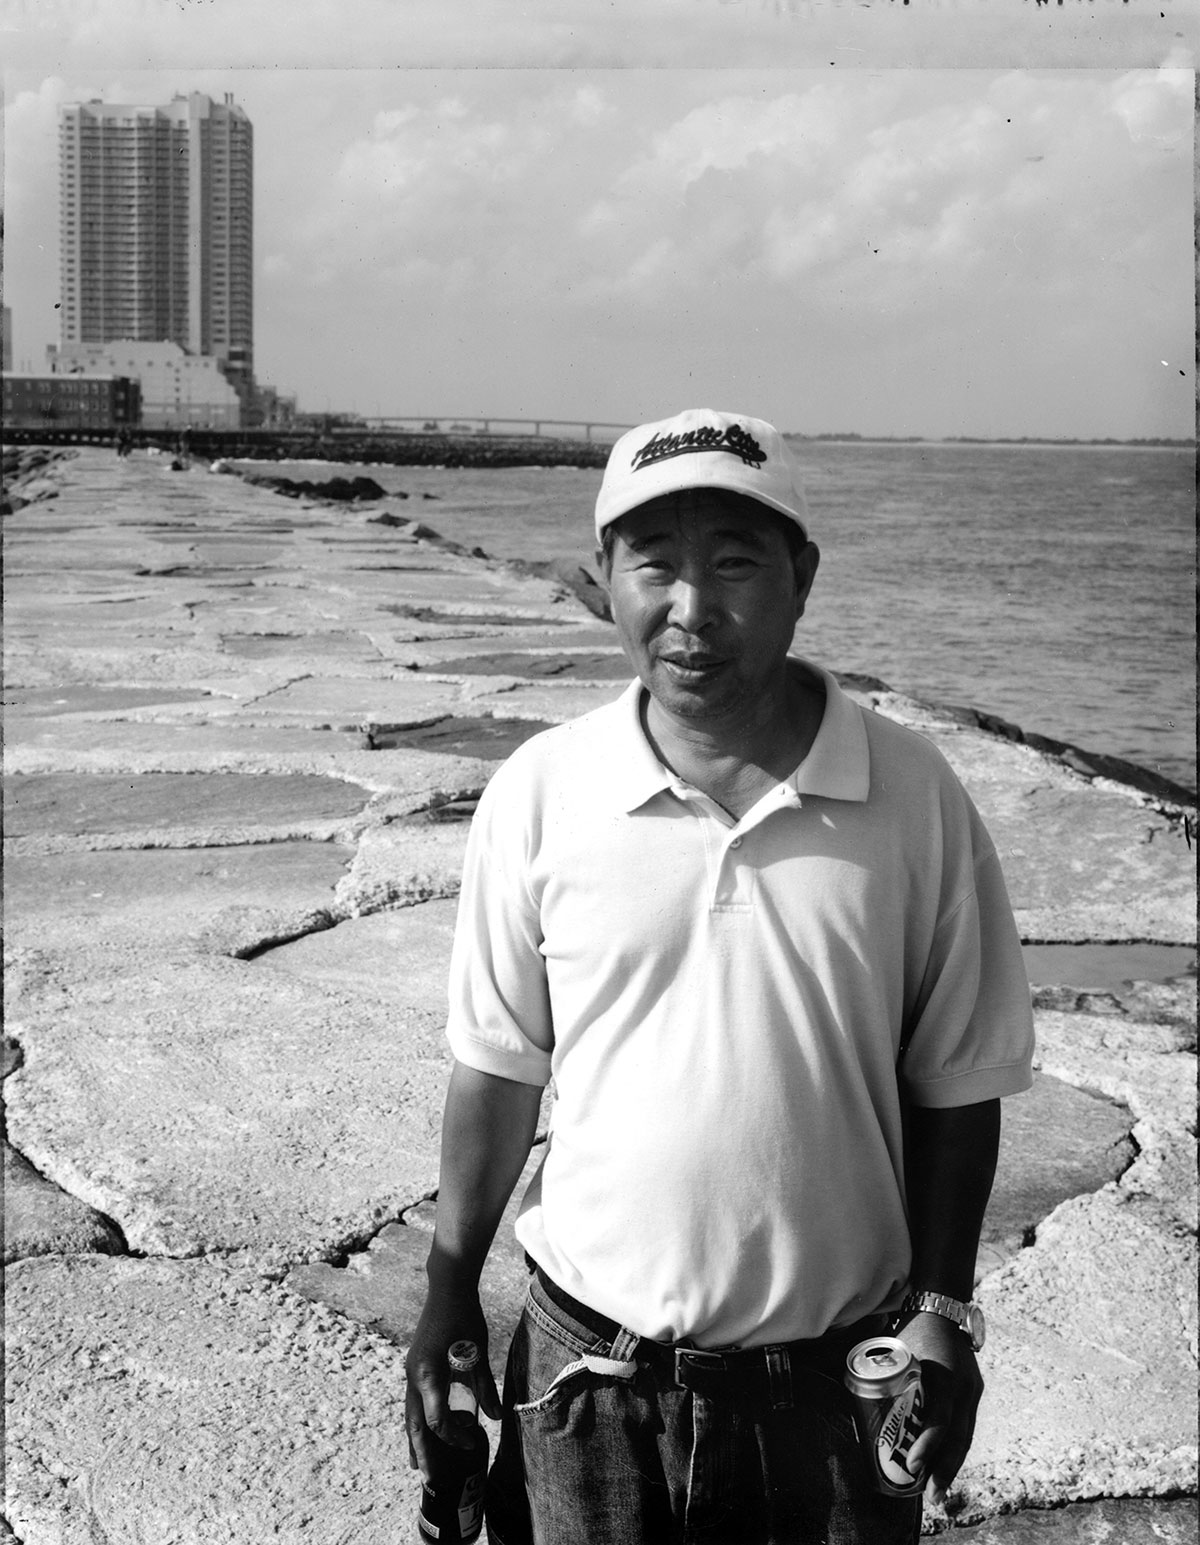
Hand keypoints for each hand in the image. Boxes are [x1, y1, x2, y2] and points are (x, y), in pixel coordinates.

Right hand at [404, 1288, 501, 1481]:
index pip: (437, 1420)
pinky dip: (416, 1419)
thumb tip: (494, 1419)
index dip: (454, 1437)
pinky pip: (413, 1399)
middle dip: (421, 1452)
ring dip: (414, 1439)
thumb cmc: (465, 1317)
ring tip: (416, 1464)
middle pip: (414, 1424)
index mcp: (428, 1374)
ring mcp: (411, 1370)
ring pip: (409, 1413)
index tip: (474, 1441)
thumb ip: (484, 1387)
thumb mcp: (477, 1352)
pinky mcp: (414, 1364)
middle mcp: (414, 1375)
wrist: (447, 1286)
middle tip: (428, 1479)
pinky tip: (423, 1429)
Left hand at [894, 1312, 983, 1506]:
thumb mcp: (899, 1349)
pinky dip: (955, 1449)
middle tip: (930, 1496)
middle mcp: (963, 1385)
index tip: (913, 1466)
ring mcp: (972, 1390)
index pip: (939, 1418)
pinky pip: (966, 1426)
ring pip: (965, 1436)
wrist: (943, 1308)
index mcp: (943, 1374)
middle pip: (958, 1436)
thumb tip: (855, 1400)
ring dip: (952, 1465)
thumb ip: (885, 1373)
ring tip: (938, 1492)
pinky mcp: (973, 1393)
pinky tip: (945, 1467)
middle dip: (944, 1469)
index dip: (927, 1445)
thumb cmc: (914, 1329)